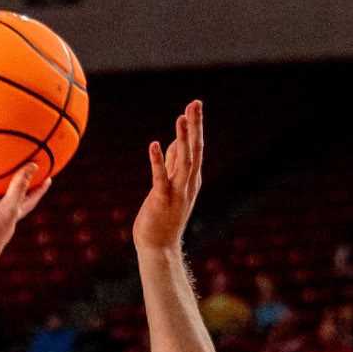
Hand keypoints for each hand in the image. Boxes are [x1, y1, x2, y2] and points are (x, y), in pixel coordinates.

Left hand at [134, 101, 203, 252]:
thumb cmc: (164, 217)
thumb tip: (174, 141)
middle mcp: (188, 184)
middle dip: (195, 126)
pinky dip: (158, 161)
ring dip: (182, 139)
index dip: (196, 126)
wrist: (159, 248)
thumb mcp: (171, 184)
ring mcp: (177, 193)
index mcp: (191, 179)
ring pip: (183, 162)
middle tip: (195, 103)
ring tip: (181, 118)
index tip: (195, 104)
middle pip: (195, 150)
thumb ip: (173, 163)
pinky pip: (160, 178)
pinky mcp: (161, 200)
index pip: (197, 148)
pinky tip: (155, 144)